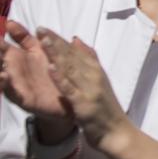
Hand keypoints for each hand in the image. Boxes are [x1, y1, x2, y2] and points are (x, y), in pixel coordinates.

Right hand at [0, 21, 73, 126]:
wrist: (70, 102)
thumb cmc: (60, 75)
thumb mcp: (56, 54)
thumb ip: (50, 42)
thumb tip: (40, 27)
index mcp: (32, 54)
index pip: (20, 39)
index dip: (15, 30)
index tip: (9, 22)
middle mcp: (22, 67)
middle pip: (6, 54)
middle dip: (0, 47)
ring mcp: (21, 82)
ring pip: (4, 72)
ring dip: (0, 64)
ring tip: (1, 60)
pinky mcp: (24, 98)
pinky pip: (13, 91)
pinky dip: (7, 84)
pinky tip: (5, 75)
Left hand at [39, 29, 129, 148]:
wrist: (116, 130)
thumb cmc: (105, 106)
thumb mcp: (99, 80)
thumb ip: (89, 59)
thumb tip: (76, 39)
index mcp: (96, 70)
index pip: (76, 51)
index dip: (59, 39)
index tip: (44, 28)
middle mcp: (93, 76)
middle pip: (72, 57)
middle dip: (55, 42)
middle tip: (40, 29)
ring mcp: (89, 90)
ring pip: (71, 69)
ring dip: (57, 54)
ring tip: (44, 41)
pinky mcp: (84, 104)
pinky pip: (70, 90)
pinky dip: (61, 78)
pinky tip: (51, 68)